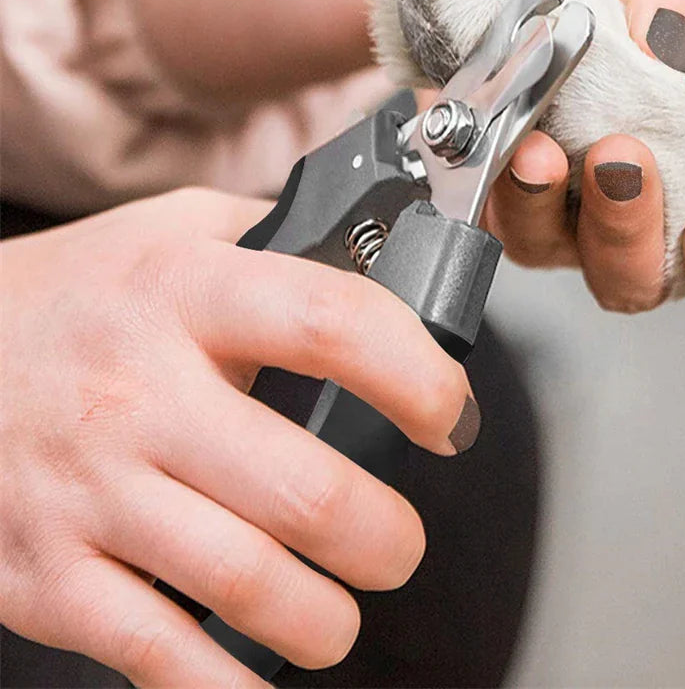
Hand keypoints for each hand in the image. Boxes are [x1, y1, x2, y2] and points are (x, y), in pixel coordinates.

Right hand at [0, 189, 477, 686]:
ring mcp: (89, 491)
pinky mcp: (46, 574)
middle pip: (308, 493)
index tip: (449, 416)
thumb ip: (279, 236)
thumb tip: (388, 259)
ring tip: (341, 606)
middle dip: (388, 539)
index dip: (419, 376)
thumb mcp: (175, 230)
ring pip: (249, 586)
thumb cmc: (78, 295)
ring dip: (326, 617)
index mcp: (186, 296)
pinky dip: (230, 683)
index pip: (333, 325)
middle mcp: (138, 394)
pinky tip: (261, 668)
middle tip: (398, 542)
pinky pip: (159, 654)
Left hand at [482, 0, 684, 360]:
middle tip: (625, 161)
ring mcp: (558, 211)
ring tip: (544, 150)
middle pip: (645, 280)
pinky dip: (497, 188)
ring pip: (558, 257)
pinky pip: (493, 222)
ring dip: (553, 213)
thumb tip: (683, 53)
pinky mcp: (489, 196)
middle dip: (634, 237)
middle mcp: (637, 207)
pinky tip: (502, 141)